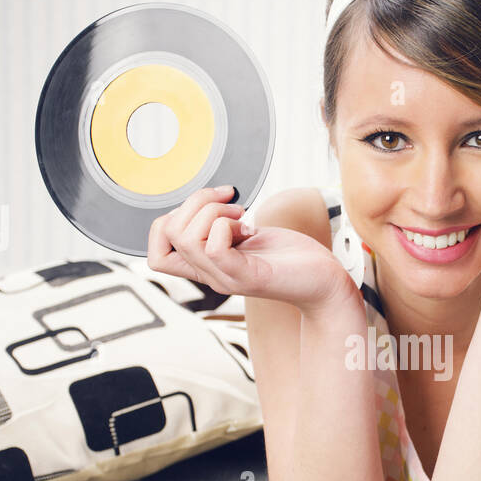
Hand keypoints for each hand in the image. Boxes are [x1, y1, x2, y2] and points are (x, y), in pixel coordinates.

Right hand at [147, 186, 353, 313]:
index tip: (205, 209)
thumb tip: (206, 198)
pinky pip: (214, 247)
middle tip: (232, 206)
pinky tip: (251, 230)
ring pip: (186, 237)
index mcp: (206, 265)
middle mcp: (210, 274)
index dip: (167, 222)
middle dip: (196, 203)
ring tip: (243, 217)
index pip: (156, 252)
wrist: (325, 282)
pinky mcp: (247, 277)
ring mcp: (226, 277)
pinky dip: (229, 226)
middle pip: (168, 233)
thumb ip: (222, 224)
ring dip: (213, 212)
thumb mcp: (247, 236)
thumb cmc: (291, 257)